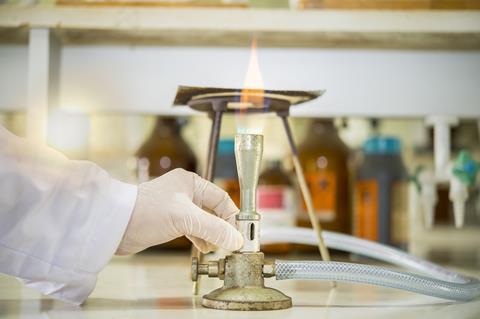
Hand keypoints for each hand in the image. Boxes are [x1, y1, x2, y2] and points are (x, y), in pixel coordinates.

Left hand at [116, 168, 242, 254]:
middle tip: (230, 244)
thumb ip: (213, 228)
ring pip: (204, 220)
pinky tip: (204, 247)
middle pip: (214, 210)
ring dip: (212, 234)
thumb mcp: (184, 218)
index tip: (239, 234)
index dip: (232, 216)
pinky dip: (201, 237)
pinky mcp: (170, 220)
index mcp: (191, 183)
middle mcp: (185, 192)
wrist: (115, 225)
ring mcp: (177, 206)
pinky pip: (193, 228)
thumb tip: (236, 240)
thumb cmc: (145, 212)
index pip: (221, 198)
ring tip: (217, 248)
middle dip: (223, 227)